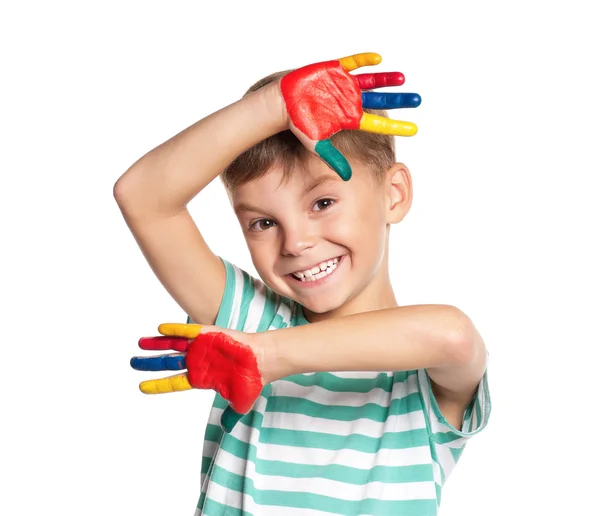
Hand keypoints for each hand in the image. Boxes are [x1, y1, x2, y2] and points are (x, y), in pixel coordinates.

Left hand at [130, 324, 268, 418]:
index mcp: (201, 378)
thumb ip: (229, 416)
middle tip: (133, 363)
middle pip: (168, 362)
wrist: (264, 361)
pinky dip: (173, 330)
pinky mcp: (208, 334)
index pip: (174, 382)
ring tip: (139, 343)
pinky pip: (187, 331)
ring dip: (156, 344)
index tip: (141, 387)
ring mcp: (202, 347)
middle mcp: (198, 361)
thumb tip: (226, 428)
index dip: (158, 385)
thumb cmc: (253, 380)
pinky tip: (159, 329)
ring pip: (173, 345)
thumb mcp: (239, 404)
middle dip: (150, 363)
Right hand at [280, 52, 420, 179]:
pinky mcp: (335, 69)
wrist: (283, 104)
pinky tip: (378, 59)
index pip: (378, 124)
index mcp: (349, 118)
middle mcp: (351, 101)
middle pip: (381, 101)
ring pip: (372, 81)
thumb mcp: (317, 145)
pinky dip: (365, 61)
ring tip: (403, 78)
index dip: (396, 126)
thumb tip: (348, 177)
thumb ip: (334, 159)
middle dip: (399, 101)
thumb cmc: (298, 125)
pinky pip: (353, 63)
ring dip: (387, 79)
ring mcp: (344, 85)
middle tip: (418, 100)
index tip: (414, 129)